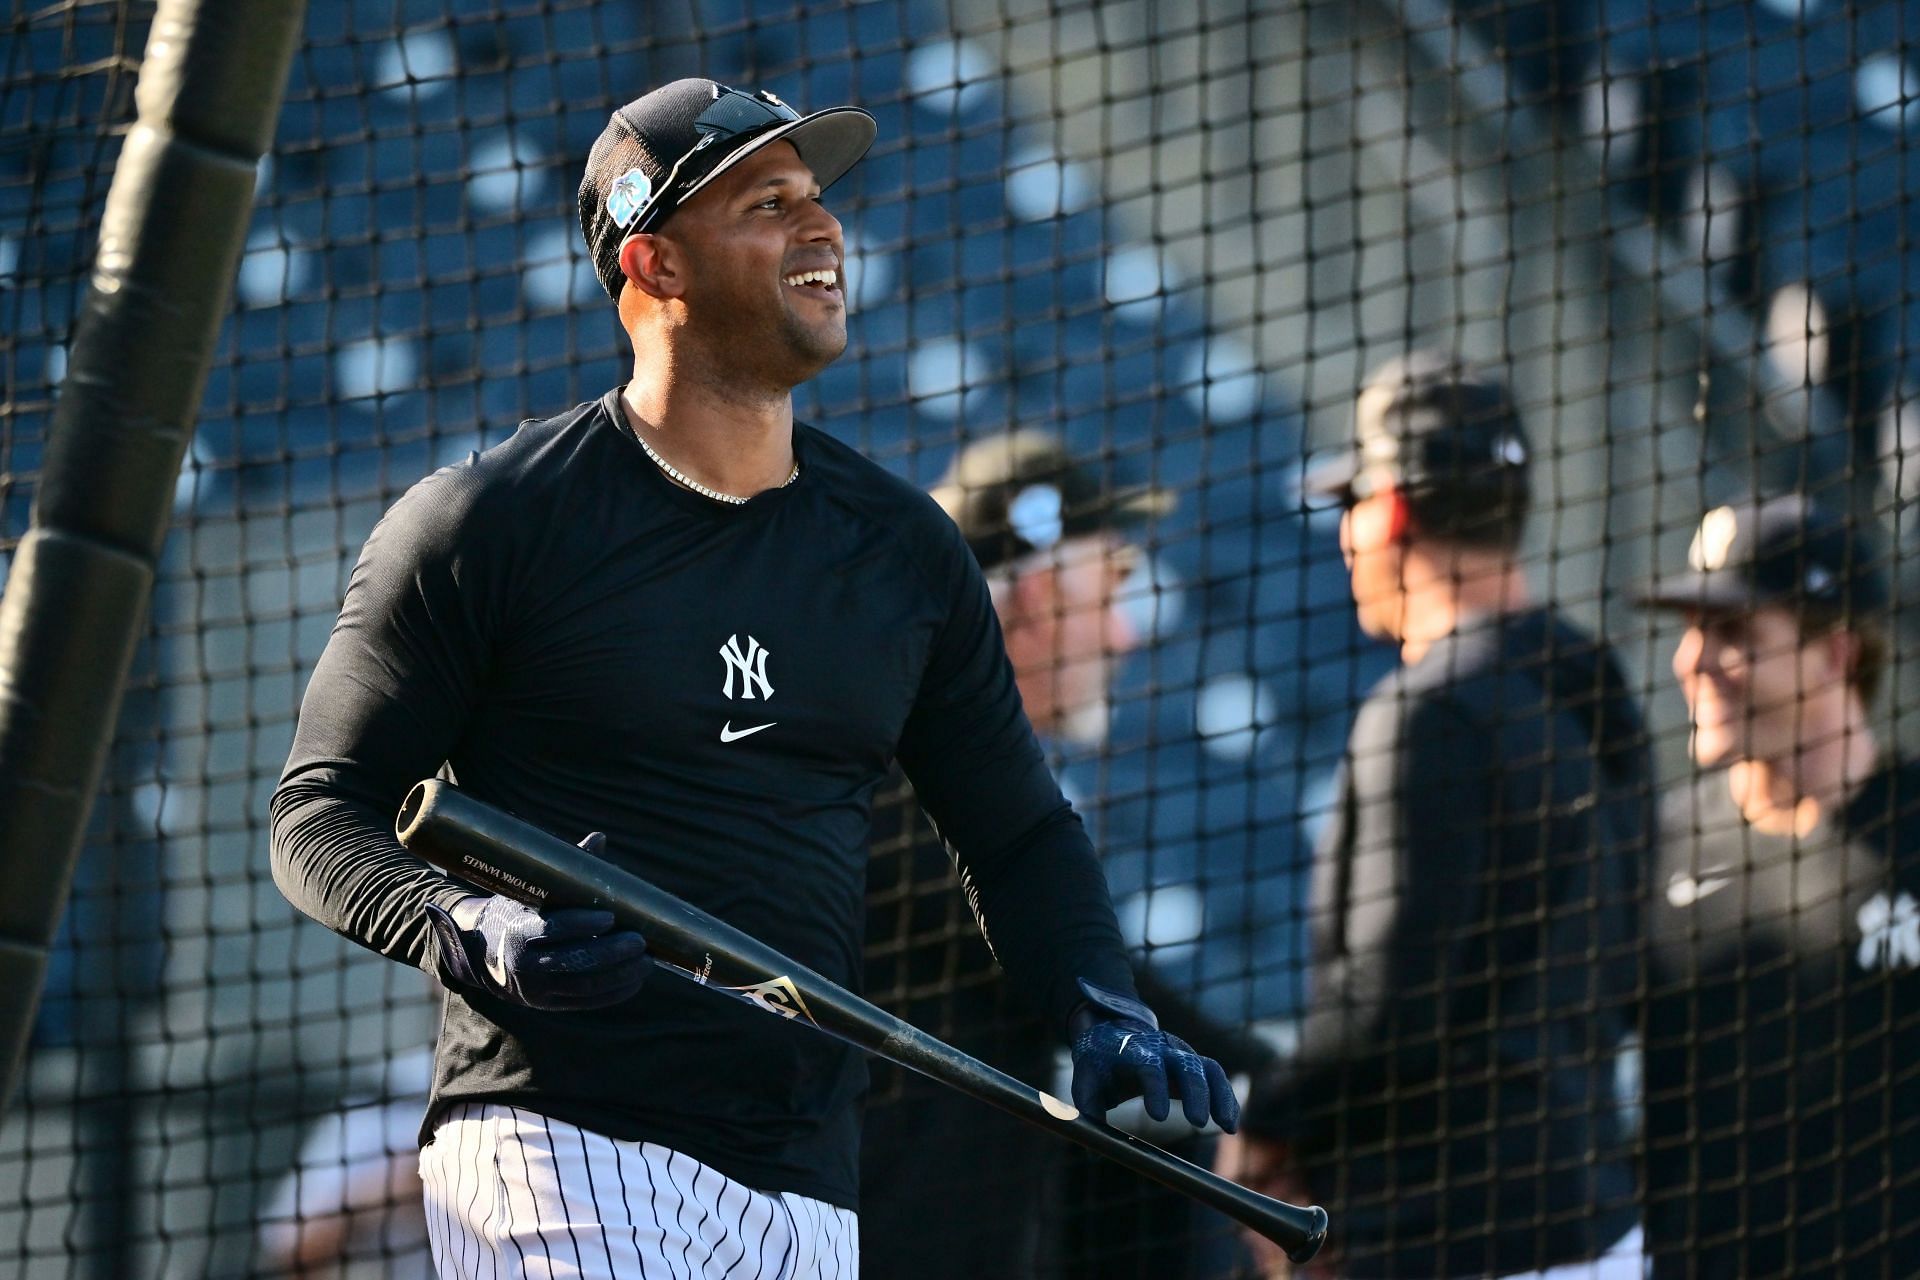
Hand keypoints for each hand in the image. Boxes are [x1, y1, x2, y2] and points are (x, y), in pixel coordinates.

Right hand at [422, 832, 648, 1010]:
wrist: (481, 954)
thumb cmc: (516, 913)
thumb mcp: (531, 892)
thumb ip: (567, 870)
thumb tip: (598, 839)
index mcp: (518, 930)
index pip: (553, 928)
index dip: (583, 924)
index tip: (611, 917)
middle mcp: (524, 964)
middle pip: (574, 960)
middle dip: (611, 952)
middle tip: (639, 940)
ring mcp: (536, 989)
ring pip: (584, 985)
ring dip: (620, 974)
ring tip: (646, 961)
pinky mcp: (548, 1004)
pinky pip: (585, 1002)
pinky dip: (614, 993)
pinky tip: (635, 980)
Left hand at [1067, 978, 1239, 1131]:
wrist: (1113, 1030)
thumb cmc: (1098, 1061)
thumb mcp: (1085, 1080)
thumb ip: (1089, 1110)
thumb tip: (1092, 1148)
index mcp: (1134, 1050)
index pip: (1149, 1066)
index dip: (1155, 1089)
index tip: (1157, 1116)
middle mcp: (1163, 1048)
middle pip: (1187, 1065)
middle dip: (1195, 1093)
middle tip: (1198, 1122)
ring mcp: (1182, 1053)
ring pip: (1208, 1069)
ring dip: (1220, 1096)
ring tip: (1227, 1127)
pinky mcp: (1194, 1063)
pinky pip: (1216, 1077)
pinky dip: (1226, 1099)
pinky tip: (1231, 1125)